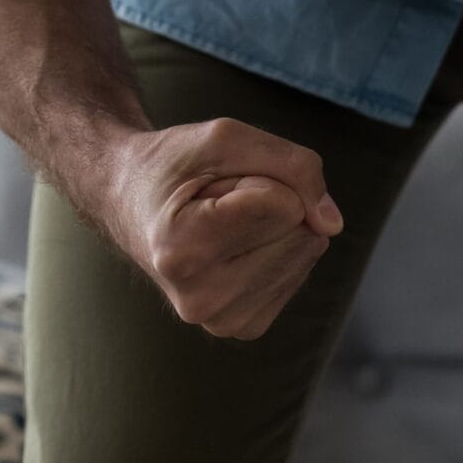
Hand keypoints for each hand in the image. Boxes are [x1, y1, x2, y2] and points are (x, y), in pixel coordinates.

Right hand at [97, 118, 343, 339]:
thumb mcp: (227, 137)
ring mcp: (222, 321)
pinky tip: (232, 246)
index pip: (283, 205)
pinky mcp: (246, 326)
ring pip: (305, 250)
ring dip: (273, 225)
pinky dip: (276, 248)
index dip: (258, 178)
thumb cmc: (175, 164)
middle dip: (269, 201)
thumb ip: (293, 165)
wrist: (130, 200)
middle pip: (300, 231)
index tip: (208, 185)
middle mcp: (199, 298)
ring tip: (219, 222)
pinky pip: (300, 271)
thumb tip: (333, 225)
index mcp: (180, 251)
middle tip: (213, 203)